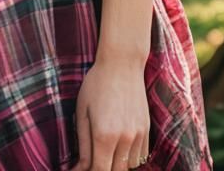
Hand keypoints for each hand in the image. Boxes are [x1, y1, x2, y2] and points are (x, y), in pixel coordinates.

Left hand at [69, 54, 150, 170]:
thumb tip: (77, 169)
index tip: (80, 169)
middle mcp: (124, 139)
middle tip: (92, 156)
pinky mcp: (146, 129)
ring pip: (129, 166)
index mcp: (104, 136)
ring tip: (105, 149)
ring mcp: (138, 135)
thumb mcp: (82, 113)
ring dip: (117, 164)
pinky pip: (140, 156)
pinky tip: (119, 145)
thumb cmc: (96, 85)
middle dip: (102, 168)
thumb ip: (82, 146)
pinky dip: (130, 157)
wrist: (122, 63)